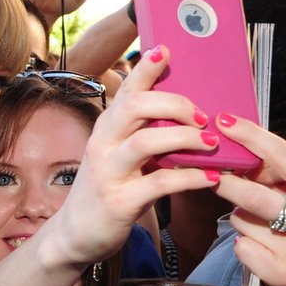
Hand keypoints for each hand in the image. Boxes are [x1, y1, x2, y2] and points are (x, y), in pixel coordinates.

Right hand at [50, 44, 221, 267]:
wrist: (74, 235)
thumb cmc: (104, 191)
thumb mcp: (115, 156)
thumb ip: (140, 133)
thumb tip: (184, 114)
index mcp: (105, 128)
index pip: (125, 89)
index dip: (145, 68)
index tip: (166, 50)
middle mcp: (103, 145)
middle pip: (135, 106)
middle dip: (175, 103)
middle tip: (204, 116)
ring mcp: (109, 173)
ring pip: (147, 142)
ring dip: (186, 137)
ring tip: (210, 143)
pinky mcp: (120, 202)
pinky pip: (160, 183)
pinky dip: (191, 178)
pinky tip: (211, 177)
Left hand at [206, 116, 285, 285]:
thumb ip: (269, 172)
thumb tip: (228, 141)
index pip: (281, 154)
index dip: (250, 136)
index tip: (223, 120)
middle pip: (252, 194)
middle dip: (225, 184)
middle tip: (208, 175)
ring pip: (242, 221)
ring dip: (238, 219)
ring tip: (255, 223)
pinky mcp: (282, 274)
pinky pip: (241, 248)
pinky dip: (241, 245)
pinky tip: (257, 248)